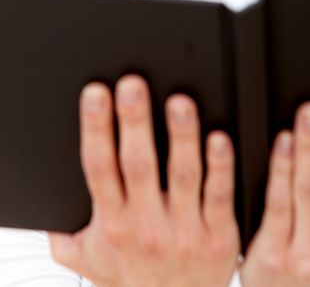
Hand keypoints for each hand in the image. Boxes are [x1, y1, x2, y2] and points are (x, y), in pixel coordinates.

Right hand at [49, 75, 238, 286]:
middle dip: (134, 122)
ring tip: (180, 103)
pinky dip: (221, 167)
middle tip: (133, 85)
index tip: (96, 94)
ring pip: (183, 175)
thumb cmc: (132, 279)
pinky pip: (220, 196)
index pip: (100, 168)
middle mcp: (146, 225)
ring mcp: (184, 230)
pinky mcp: (218, 235)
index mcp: (114, 222)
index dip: (96, 128)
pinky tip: (219, 138)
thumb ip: (64, 231)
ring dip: (181, 137)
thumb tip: (44, 205)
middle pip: (138, 165)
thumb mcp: (89, 260)